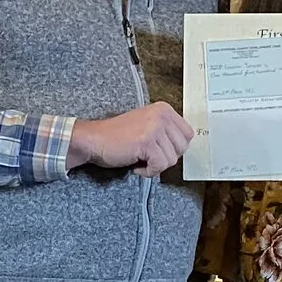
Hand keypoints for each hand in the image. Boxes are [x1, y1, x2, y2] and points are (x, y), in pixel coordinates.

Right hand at [71, 102, 193, 176]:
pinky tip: (136, 166)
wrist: (93, 140)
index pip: (188, 134)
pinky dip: (149, 172)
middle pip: (182, 148)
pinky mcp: (147, 141)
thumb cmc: (118, 137)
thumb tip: (183, 148)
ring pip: (172, 159)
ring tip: (140, 161)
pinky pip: (160, 165)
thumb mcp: (148, 126)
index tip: (159, 151)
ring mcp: (154, 127)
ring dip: (156, 166)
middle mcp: (161, 115)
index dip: (175, 148)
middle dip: (166, 158)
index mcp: (164, 109)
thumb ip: (166, 132)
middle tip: (149, 158)